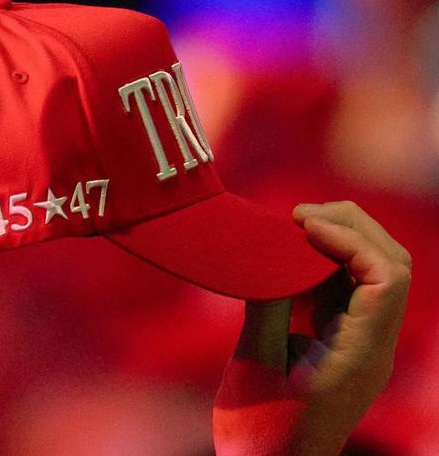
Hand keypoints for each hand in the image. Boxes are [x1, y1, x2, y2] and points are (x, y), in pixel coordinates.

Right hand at [213, 201, 410, 455]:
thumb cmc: (261, 431)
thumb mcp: (254, 367)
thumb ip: (265, 307)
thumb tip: (268, 256)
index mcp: (361, 355)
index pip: (387, 278)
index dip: (350, 239)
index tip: (301, 226)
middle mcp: (374, 344)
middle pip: (392, 264)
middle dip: (351, 227)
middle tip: (298, 215)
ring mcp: (363, 341)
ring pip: (375, 270)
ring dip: (341, 239)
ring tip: (296, 226)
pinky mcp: (345, 339)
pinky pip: (350, 286)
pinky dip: (326, 261)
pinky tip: (293, 256)